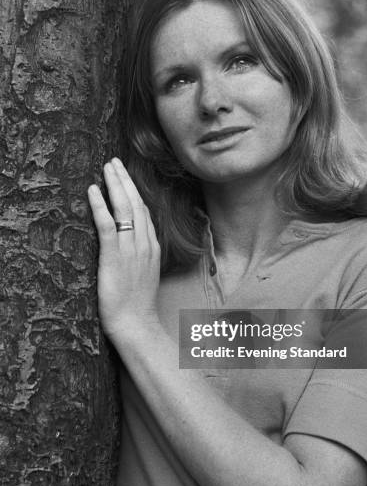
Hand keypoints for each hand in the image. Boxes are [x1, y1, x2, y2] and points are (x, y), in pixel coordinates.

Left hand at [87, 157, 160, 340]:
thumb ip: (143, 256)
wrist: (137, 324)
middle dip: (125, 180)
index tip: (126, 176)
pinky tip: (94, 190)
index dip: (134, 191)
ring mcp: (131, 250)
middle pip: (136, 204)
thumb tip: (136, 244)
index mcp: (152, 247)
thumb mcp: (146, 275)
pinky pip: (108, 226)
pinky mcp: (115, 257)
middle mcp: (144, 244)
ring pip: (125, 209)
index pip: (145, 211)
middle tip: (115, 161)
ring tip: (107, 167)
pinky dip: (101, 206)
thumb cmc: (138, 305)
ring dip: (115, 185)